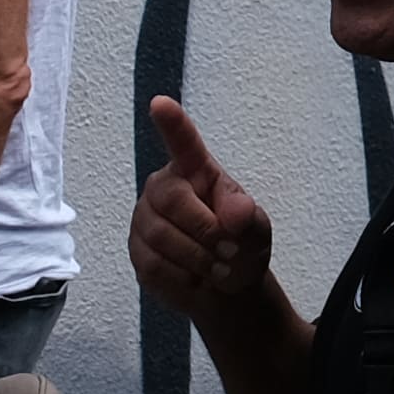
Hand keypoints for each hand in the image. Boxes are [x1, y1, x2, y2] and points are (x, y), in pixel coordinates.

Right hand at [129, 98, 277, 325]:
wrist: (226, 290)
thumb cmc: (239, 246)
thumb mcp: (256, 230)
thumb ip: (248, 218)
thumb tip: (232, 215)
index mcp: (195, 172)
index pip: (182, 142)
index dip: (172, 123)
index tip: (161, 103)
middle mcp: (164, 188)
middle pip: (171, 199)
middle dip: (204, 229)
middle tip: (229, 251)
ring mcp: (145, 220)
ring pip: (162, 237)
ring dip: (198, 259)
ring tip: (219, 269)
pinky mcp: (137, 252)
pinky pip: (155, 265)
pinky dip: (184, 279)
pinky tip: (196, 278)